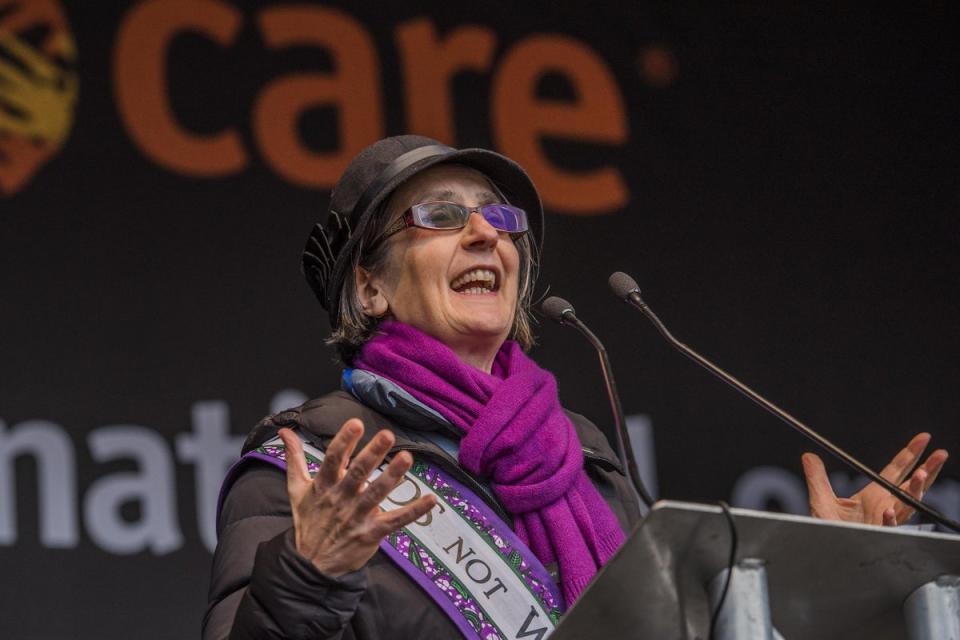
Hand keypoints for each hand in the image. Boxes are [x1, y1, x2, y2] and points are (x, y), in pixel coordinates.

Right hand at [278, 419, 435, 575]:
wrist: (310, 565)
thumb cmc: (308, 521)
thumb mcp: (297, 488)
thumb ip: (294, 457)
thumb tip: (285, 430)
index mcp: (324, 485)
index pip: (334, 459)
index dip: (344, 441)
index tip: (356, 423)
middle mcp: (341, 498)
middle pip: (358, 473)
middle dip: (372, 453)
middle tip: (387, 434)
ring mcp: (357, 516)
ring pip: (376, 493)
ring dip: (393, 476)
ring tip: (407, 457)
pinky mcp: (371, 533)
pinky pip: (395, 521)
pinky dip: (413, 511)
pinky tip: (430, 499)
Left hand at [802, 433, 947, 526]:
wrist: (824, 551)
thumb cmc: (827, 528)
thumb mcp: (821, 499)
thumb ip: (817, 478)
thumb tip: (808, 456)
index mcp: (874, 495)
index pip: (896, 470)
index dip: (910, 454)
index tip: (924, 438)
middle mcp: (884, 506)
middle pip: (911, 486)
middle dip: (928, 469)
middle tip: (940, 454)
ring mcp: (884, 522)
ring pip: (906, 506)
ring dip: (915, 490)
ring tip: (922, 474)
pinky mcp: (877, 536)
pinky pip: (887, 528)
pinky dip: (889, 520)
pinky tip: (888, 511)